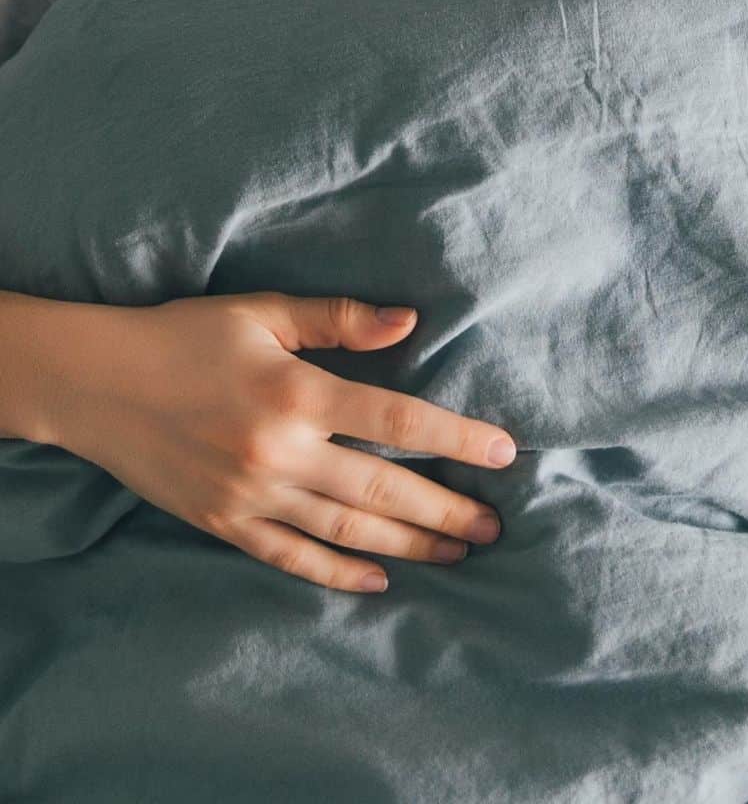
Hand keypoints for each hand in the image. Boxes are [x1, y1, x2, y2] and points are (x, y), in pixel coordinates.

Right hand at [56, 291, 517, 594]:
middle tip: (495, 527)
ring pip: (347, 529)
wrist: (98, 383)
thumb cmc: (187, 335)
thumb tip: (410, 321)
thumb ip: (340, 319)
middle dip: (446, 510)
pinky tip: (378, 580)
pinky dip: (338, 574)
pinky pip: (291, 556)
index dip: (457, 439)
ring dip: (408, 546)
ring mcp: (251, 496)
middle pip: (383, 489)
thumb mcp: (264, 312)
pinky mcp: (223, 524)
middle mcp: (280, 453)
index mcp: (296, 394)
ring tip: (456, 554)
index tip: (504, 453)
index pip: (397, 421)